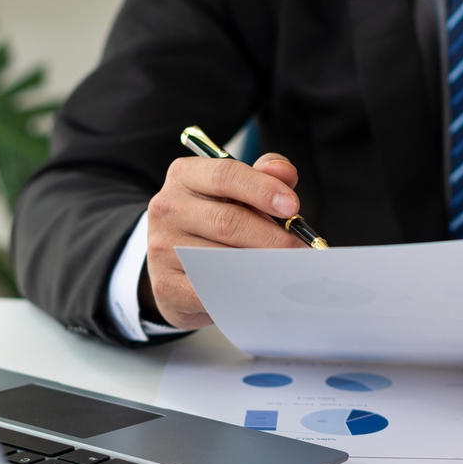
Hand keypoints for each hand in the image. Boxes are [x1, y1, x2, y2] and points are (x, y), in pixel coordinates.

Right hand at [142, 153, 306, 328]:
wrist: (177, 264)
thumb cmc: (216, 221)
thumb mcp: (237, 191)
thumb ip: (263, 176)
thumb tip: (285, 173)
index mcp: (185, 176)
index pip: (225, 176)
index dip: (262, 189)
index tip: (292, 206)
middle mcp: (167, 208)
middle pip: (228, 221)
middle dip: (272, 237)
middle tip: (300, 249)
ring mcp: (162, 247)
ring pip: (222, 258)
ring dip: (261, 265)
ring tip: (287, 269)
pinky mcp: (166, 284)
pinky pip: (211, 290)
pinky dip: (241, 291)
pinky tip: (263, 289)